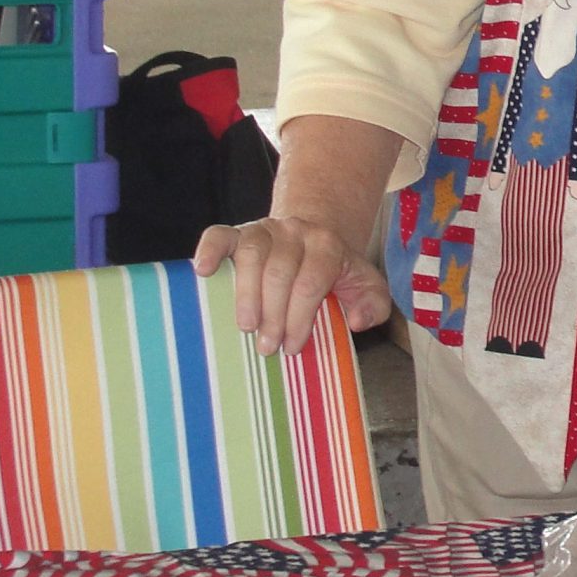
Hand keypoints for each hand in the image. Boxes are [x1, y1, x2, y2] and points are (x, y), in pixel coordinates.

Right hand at [192, 216, 391, 356]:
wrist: (313, 237)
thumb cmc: (336, 271)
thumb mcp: (366, 287)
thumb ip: (373, 305)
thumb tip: (356, 321)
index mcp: (327, 245)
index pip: (311, 282)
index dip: (301, 318)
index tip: (293, 347)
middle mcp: (295, 232)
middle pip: (280, 272)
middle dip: (274, 314)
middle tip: (268, 346)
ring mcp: (265, 229)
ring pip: (251, 255)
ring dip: (247, 294)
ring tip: (246, 326)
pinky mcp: (238, 232)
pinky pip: (220, 234)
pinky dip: (210, 250)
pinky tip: (203, 272)